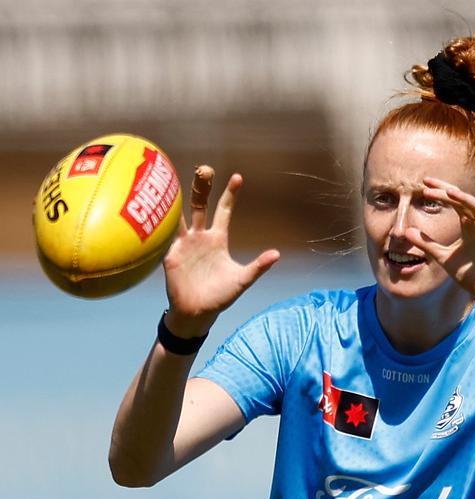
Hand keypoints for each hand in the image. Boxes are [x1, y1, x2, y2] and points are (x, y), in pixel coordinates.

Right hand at [163, 170, 279, 336]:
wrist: (197, 313)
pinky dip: (161, 221)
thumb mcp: (241, 280)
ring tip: (173, 179)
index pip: (223, 211)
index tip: (237, 177)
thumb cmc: (220, 297)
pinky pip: (165, 233)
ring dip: (177, 198)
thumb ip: (257, 267)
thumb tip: (277, 254)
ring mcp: (184, 244)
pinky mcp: (170, 253)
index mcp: (217, 240)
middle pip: (200, 205)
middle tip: (204, 168)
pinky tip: (157, 206)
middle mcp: (200, 237)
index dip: (230, 194)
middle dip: (202, 187)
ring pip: (180, 214)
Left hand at [405, 177, 474, 312]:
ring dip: (466, 200)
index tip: (424, 184)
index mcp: (467, 226)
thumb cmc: (469, 274)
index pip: (454, 202)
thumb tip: (407, 231)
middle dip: (447, 190)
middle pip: (464, 200)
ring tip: (450, 192)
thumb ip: (426, 243)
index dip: (441, 191)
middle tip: (427, 183)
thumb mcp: (442, 257)